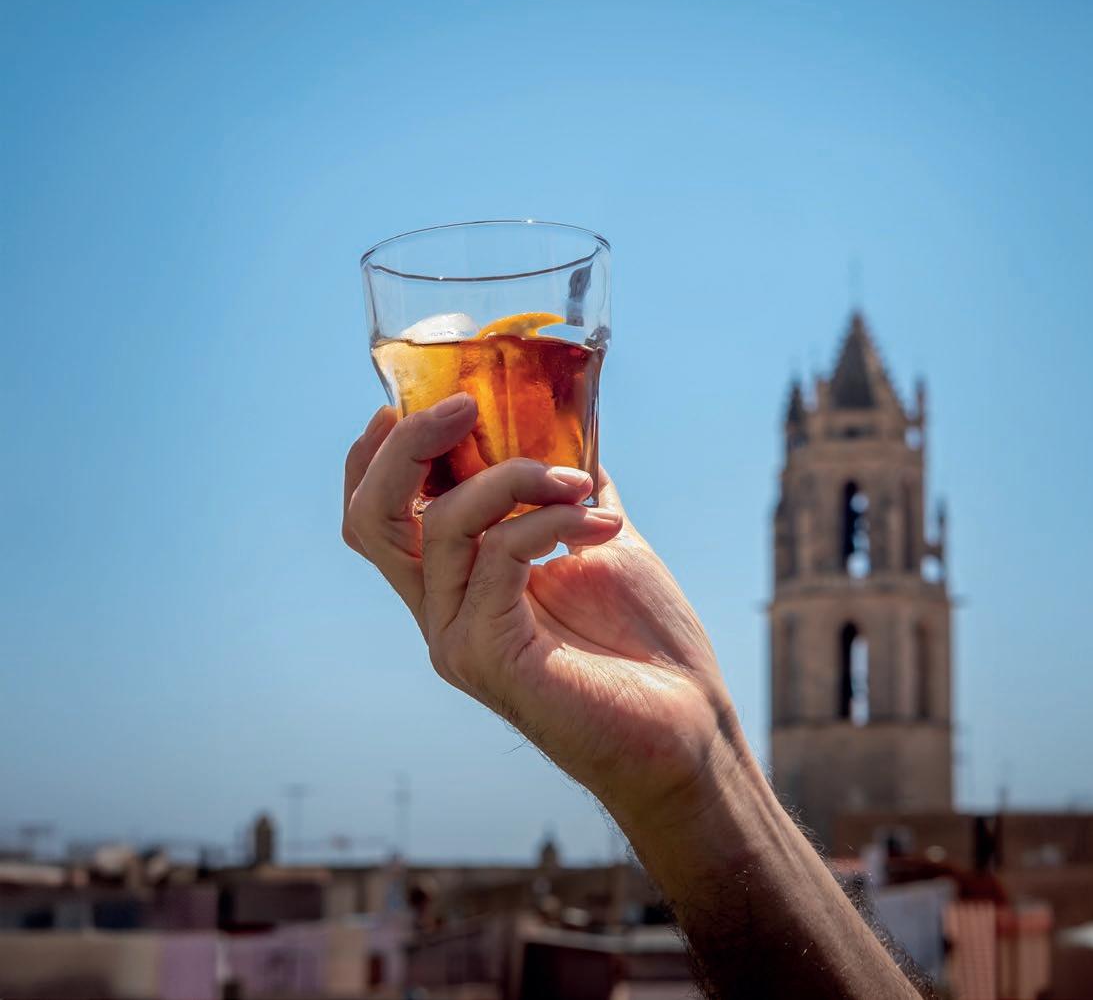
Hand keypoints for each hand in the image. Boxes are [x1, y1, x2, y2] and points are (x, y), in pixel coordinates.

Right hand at [342, 395, 737, 823]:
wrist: (687, 727)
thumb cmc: (645, 641)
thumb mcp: (598, 536)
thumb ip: (568, 489)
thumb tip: (571, 422)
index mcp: (457, 583)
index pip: (377, 516)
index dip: (378, 454)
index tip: (424, 399)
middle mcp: (441, 611)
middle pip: (372, 517)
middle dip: (410, 445)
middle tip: (468, 405)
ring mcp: (456, 637)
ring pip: (443, 522)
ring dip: (518, 477)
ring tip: (583, 482)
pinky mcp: (487, 656)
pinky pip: (496, 556)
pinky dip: (547, 519)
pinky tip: (599, 523)